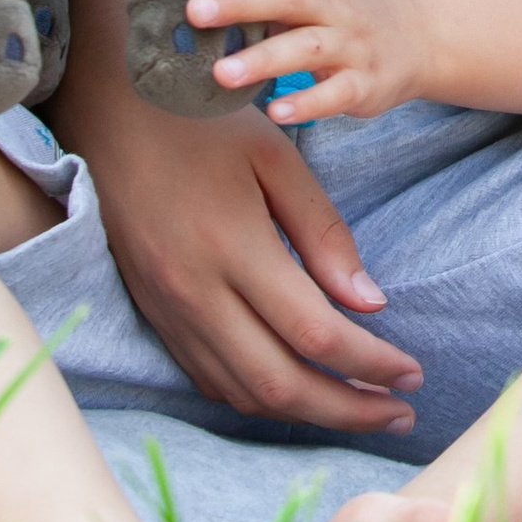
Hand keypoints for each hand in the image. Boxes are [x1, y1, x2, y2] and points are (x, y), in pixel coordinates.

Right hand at [50, 0, 421, 434]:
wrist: (109, 107)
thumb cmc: (203, 120)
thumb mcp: (277, 158)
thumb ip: (323, 233)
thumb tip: (370, 304)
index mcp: (233, 249)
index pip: (315, 334)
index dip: (371, 365)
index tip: (412, 375)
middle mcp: (194, 293)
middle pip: (280, 385)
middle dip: (347, 409)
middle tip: (400, 414)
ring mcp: (166, 310)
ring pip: (241, 392)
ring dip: (304, 412)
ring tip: (359, 406)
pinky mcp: (150, 312)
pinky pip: (208, 378)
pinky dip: (257, 396)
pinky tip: (294, 390)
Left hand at [190, 0, 426, 125]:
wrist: (420, 37)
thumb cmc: (341, 16)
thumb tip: (186, 7)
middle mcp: (333, 8)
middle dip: (241, 2)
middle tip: (194, 10)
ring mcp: (351, 47)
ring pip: (307, 48)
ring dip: (263, 60)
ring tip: (221, 73)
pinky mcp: (364, 85)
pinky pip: (336, 94)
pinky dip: (307, 103)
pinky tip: (277, 113)